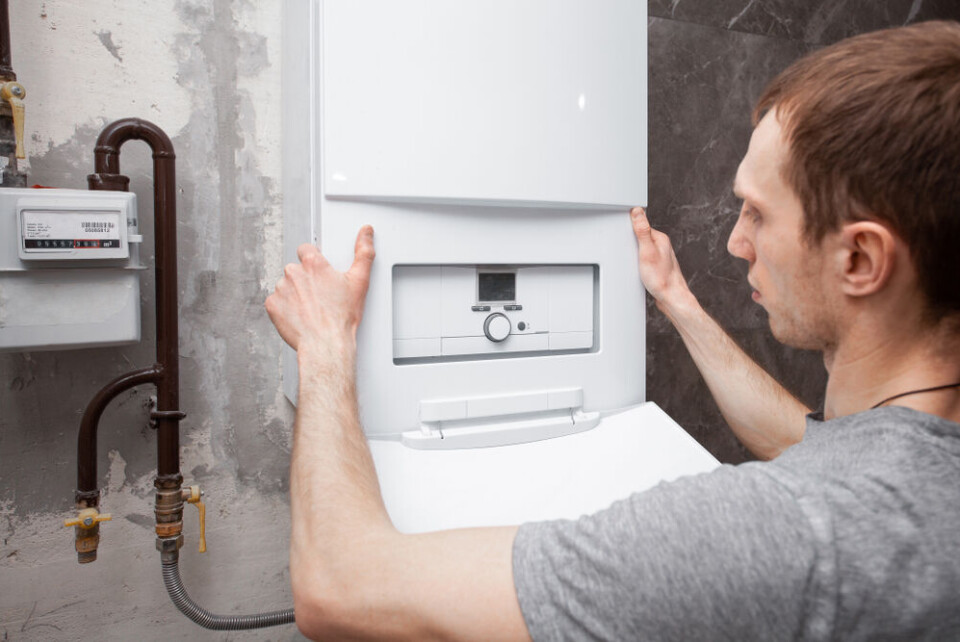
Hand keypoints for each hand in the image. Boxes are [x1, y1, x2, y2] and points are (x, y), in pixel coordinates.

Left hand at [265, 226, 374, 351]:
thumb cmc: (341, 317)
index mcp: (313, 264)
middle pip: (296, 269)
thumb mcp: (360, 281)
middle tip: (319, 296)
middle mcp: (294, 273)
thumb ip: (363, 252)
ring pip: (286, 285)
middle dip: (305, 280)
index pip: (306, 249)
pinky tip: (299, 315)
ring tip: (310, 308)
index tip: (320, 274)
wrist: (325, 344)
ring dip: (295, 293)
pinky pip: (276, 301)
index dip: (313, 261)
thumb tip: (366, 232)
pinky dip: (285, 307)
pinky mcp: (272, 305)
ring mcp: (281, 289)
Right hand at [630, 207, 692, 312]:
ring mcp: (661, 255)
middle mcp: (662, 245)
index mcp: (660, 238)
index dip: (629, 227)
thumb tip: (637, 211)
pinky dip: (638, 260)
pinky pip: (644, 257)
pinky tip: (637, 266)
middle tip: (625, 247)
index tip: (621, 229)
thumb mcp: (646, 251)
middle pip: (641, 236)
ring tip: (630, 257)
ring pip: (643, 247)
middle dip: (631, 239)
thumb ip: (642, 230)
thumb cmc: (661, 278)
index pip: (641, 225)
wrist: (671, 297)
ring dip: (634, 251)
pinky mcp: (658, 265)